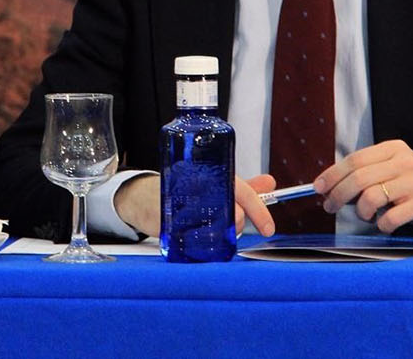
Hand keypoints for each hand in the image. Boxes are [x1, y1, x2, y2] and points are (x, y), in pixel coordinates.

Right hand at [115, 173, 277, 237]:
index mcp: (210, 172)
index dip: (258, 209)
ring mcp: (180, 201)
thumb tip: (270, 182)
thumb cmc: (182, 189)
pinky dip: (197, 240)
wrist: (142, 195)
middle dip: (236, 224)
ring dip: (216, 234)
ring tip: (207, 229)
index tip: (268, 228)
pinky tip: (193, 236)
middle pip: (231, 210)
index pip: (241, 189)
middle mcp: (195, 182)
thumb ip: (244, 186)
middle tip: (229, 227)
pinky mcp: (166, 219)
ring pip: (214, 227)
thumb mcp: (214, 183)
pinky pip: (191, 237)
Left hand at [312, 139, 412, 240]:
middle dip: (338, 195)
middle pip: (359, 178)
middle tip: (330, 207)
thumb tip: (327, 187)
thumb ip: (363, 176)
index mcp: (393, 149)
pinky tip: (385, 224)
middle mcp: (405, 161)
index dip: (333, 175)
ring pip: (372, 197)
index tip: (318, 188)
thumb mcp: (388, 174)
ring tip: (365, 216)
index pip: (355, 160)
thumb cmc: (409, 191)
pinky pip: (389, 217)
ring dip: (361, 212)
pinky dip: (381, 225)